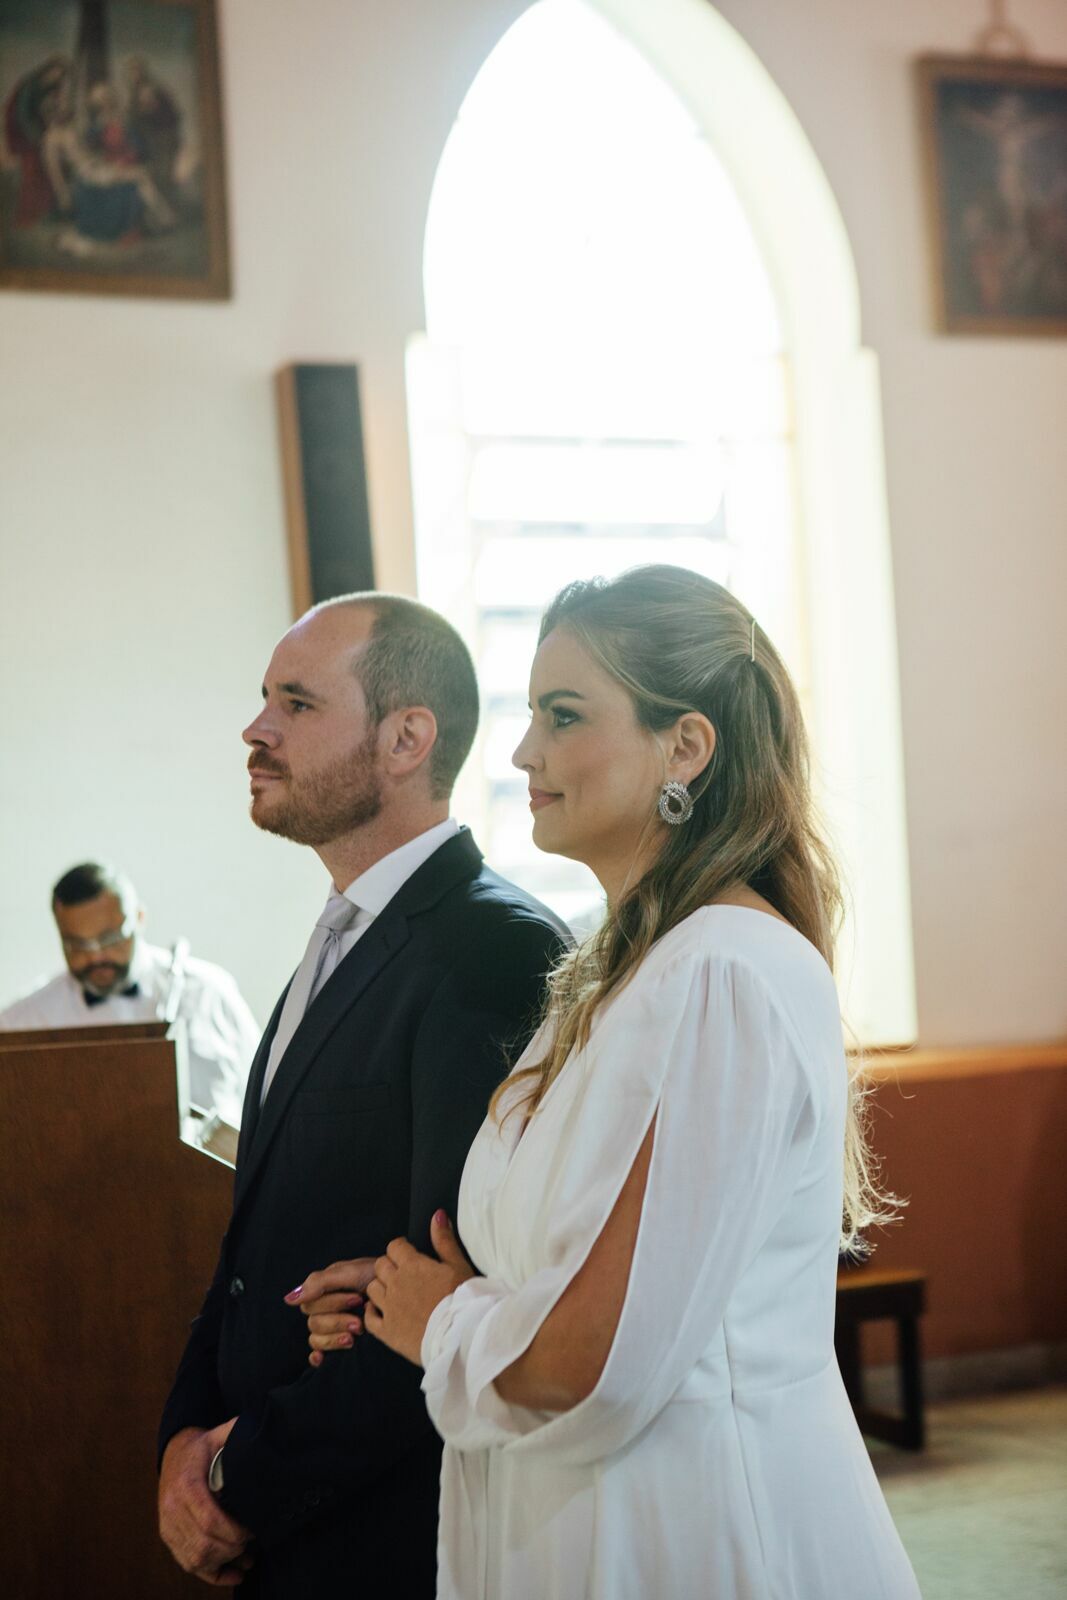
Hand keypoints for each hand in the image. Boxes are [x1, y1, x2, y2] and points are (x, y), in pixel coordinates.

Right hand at [158, 1423, 252, 1586]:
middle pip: (204, 1544)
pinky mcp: (169, 1537)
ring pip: (196, 1559)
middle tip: (252, 1541)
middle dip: (232, 1549)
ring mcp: (168, 1526)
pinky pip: (188, 1564)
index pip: (209, 1520)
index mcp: (186, 1485)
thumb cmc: (200, 1449)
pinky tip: (235, 1573)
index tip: (252, 1529)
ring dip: (224, 1562)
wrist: (173, 1455)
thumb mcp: (217, 1435)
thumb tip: (260, 1433)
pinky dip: (212, 1574)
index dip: (234, 1531)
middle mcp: (172, 1509)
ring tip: (247, 1557)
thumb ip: (235, 1434)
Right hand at [284, 1257, 376, 1367]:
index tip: (357, 1299)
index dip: (333, 1303)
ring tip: (355, 1336)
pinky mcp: (338, 1340)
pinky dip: (317, 1356)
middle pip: (314, 1323)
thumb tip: (288, 1300)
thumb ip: (321, 1282)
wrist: (402, 1288)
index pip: (311, 1304)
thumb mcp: (352, 1272)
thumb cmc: (377, 1276)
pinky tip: (323, 1359)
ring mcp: (332, 1326)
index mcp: (325, 1290)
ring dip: (333, 1339)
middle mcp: (325, 1308)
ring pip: (315, 1338)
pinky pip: (317, 1352)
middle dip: (337, 1322)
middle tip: (359, 1323)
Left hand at [363, 1211, 475, 1365]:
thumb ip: (444, 1240)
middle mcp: (395, 1284)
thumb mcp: (458, 1265)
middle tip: (402, 1273)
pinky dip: (371, 1313)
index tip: (408, 1254)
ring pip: (372, 1289)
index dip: (400, 1249)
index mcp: (412, 1266)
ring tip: (392, 1292)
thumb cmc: (462, 1299)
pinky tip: (380, 1312)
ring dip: (380, 1287)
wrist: (459, 1335)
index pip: (394, 1247)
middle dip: (389, 1266)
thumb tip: (437, 1214)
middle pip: (380, 1266)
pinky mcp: (387, 1331)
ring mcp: (389, 1308)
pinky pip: (369, 1318)